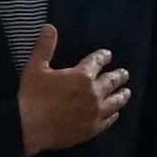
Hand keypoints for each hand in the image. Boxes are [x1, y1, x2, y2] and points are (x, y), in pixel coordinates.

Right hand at [17, 27, 129, 154]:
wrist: (29, 129)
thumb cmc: (32, 97)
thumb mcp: (35, 68)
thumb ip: (45, 47)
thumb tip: (50, 27)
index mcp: (81, 76)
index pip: (97, 62)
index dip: (103, 56)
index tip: (108, 54)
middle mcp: (93, 93)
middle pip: (111, 82)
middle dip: (118, 76)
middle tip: (125, 74)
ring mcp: (95, 113)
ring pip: (115, 102)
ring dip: (122, 95)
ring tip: (127, 92)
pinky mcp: (92, 129)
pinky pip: (108, 120)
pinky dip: (114, 115)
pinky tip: (115, 114)